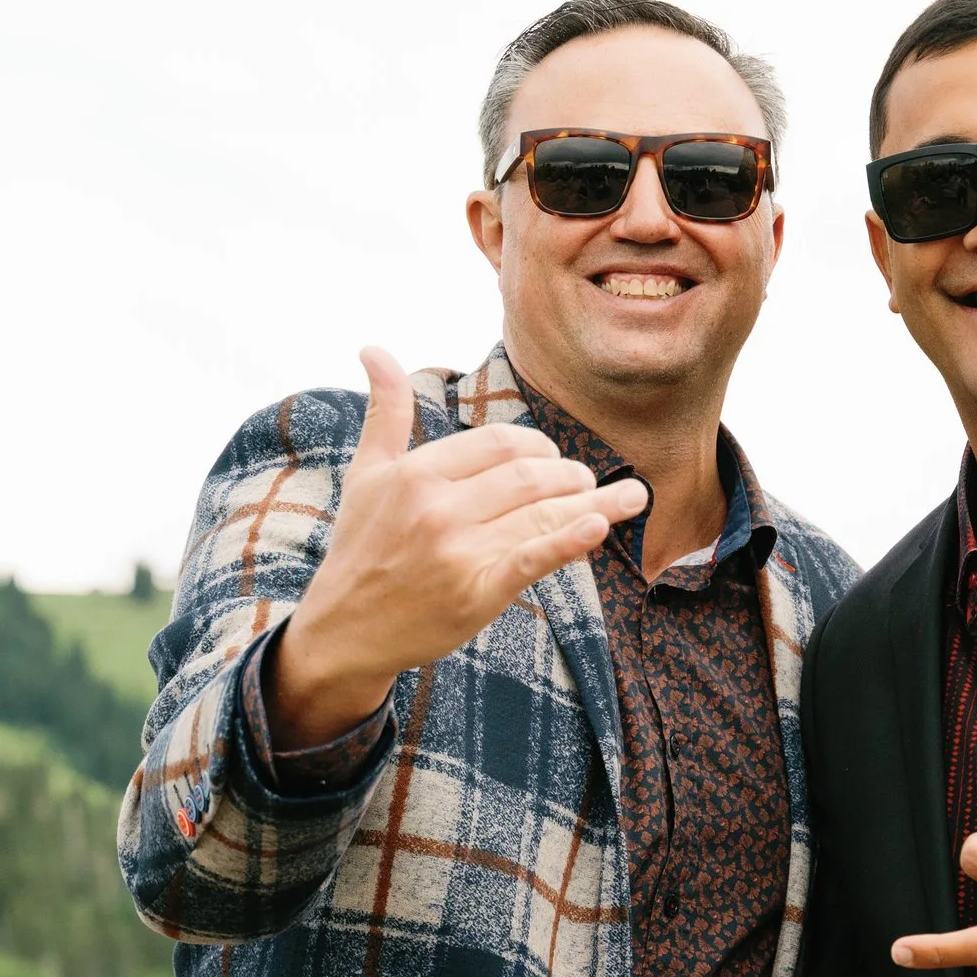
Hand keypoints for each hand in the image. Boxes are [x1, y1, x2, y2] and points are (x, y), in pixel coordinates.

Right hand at [270, 348, 647, 747]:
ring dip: (595, 502)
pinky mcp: (477, 593)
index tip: (553, 460)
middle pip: (530, 475)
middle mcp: (439, 508)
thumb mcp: (367, 473)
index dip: (539, 448)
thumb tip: (372, 347)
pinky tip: (601, 526)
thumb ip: (386, 412)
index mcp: (417, 473)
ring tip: (632, 496)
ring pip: (543, 514)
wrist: (344, 629)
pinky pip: (533, 558)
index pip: (501, 442)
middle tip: (587, 482)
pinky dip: (571, 540)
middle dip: (570, 475)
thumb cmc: (361, 546)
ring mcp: (459, 551)